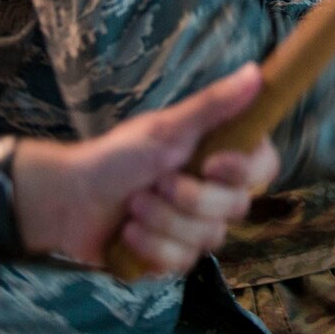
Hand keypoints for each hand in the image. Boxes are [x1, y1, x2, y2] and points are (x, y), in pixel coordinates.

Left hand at [14, 63, 277, 277]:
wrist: (70, 199)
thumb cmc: (118, 155)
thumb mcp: (166, 128)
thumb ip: (213, 105)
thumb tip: (255, 71)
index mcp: (221, 156)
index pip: (264, 168)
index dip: (243, 172)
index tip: (211, 164)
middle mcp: (216, 192)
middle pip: (237, 208)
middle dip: (190, 199)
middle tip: (156, 182)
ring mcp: (197, 228)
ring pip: (209, 238)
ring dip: (164, 221)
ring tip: (133, 205)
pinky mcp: (175, 256)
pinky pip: (183, 262)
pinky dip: (152, 246)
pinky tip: (128, 233)